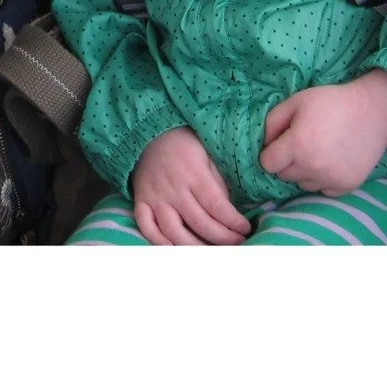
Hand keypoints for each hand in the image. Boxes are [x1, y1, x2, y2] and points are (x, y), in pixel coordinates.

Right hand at [132, 126, 251, 244]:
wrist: (149, 134)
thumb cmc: (184, 145)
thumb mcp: (207, 155)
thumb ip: (217, 182)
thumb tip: (228, 212)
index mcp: (194, 174)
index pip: (217, 206)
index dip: (233, 223)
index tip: (245, 230)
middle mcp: (174, 188)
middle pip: (200, 223)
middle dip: (222, 238)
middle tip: (236, 243)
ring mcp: (155, 197)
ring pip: (173, 231)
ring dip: (194, 247)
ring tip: (211, 253)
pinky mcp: (141, 201)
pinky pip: (146, 227)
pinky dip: (158, 242)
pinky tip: (175, 249)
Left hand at [258, 72, 386, 196]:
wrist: (372, 112)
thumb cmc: (331, 102)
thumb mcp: (296, 102)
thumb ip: (272, 122)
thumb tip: (265, 144)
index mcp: (297, 145)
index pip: (267, 163)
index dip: (272, 151)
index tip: (282, 142)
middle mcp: (312, 167)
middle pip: (284, 175)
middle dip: (287, 162)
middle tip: (303, 143)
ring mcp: (331, 179)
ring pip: (303, 184)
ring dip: (305, 171)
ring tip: (320, 150)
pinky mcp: (346, 186)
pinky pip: (323, 190)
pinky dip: (323, 179)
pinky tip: (332, 160)